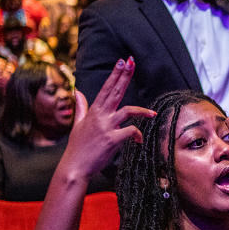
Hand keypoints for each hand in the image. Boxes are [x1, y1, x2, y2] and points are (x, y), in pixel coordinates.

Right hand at [61, 57, 154, 178]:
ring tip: (153, 114)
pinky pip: (131, 131)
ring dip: (143, 112)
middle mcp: (100, 116)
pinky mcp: (112, 140)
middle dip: (124, 76)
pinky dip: (137, 135)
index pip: (107, 88)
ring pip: (128, 111)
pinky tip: (139, 141)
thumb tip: (77, 91)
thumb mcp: (77, 124)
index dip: (115, 74)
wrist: (75, 167)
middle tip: (132, 62)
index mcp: (94, 111)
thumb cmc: (78, 147)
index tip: (122, 61)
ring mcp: (106, 127)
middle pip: (116, 91)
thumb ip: (81, 107)